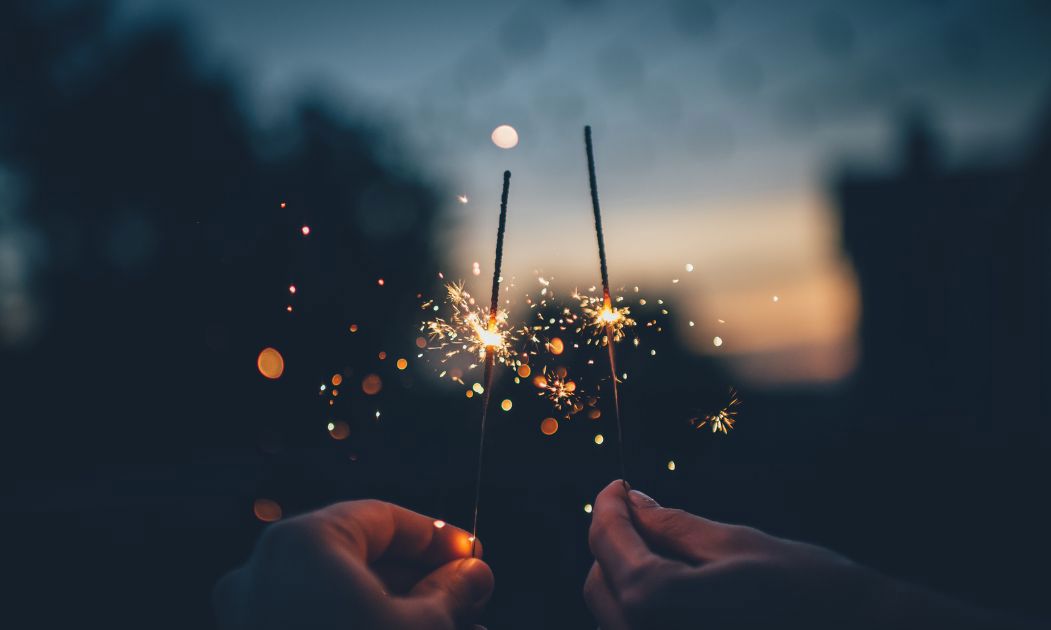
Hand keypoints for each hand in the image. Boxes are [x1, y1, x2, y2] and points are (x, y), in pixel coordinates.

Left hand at [215, 500, 493, 629]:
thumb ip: (451, 591)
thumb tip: (473, 573)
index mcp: (302, 543)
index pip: (382, 519)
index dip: (437, 536)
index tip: (474, 556)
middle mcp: (264, 572)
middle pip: (360, 558)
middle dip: (420, 580)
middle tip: (468, 599)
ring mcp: (251, 616)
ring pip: (339, 595)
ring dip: (398, 610)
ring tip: (454, 629)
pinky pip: (318, 623)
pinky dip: (360, 627)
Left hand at [584, 480, 1031, 629]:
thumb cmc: (810, 592)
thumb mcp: (737, 545)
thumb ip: (673, 526)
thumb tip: (633, 502)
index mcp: (660, 605)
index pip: (609, 547)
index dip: (607, 509)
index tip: (617, 486)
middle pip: (601, 584)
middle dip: (614, 541)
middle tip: (640, 508)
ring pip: (616, 614)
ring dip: (628, 574)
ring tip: (663, 543)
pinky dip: (647, 606)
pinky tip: (677, 582)